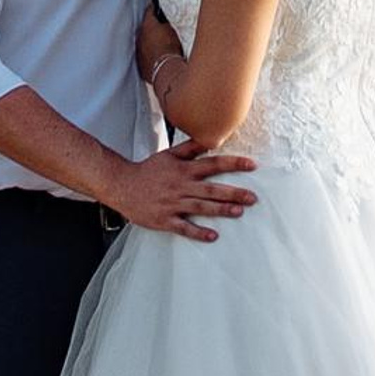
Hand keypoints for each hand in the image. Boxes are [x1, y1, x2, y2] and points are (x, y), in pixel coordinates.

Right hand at [112, 134, 255, 238]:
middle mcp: (180, 186)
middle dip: (233, 193)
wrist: (121, 185)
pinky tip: (212, 236)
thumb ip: (191, 148)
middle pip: (211, 189)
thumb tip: (211, 139)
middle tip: (253, 197)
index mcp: (183, 170)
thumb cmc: (148, 170)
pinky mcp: (164, 219)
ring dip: (220, 210)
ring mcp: (173, 204)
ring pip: (200, 207)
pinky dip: (197, 232)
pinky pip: (183, 227)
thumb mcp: (169, 154)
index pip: (213, 164)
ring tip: (238, 212)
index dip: (233, 164)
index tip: (252, 165)